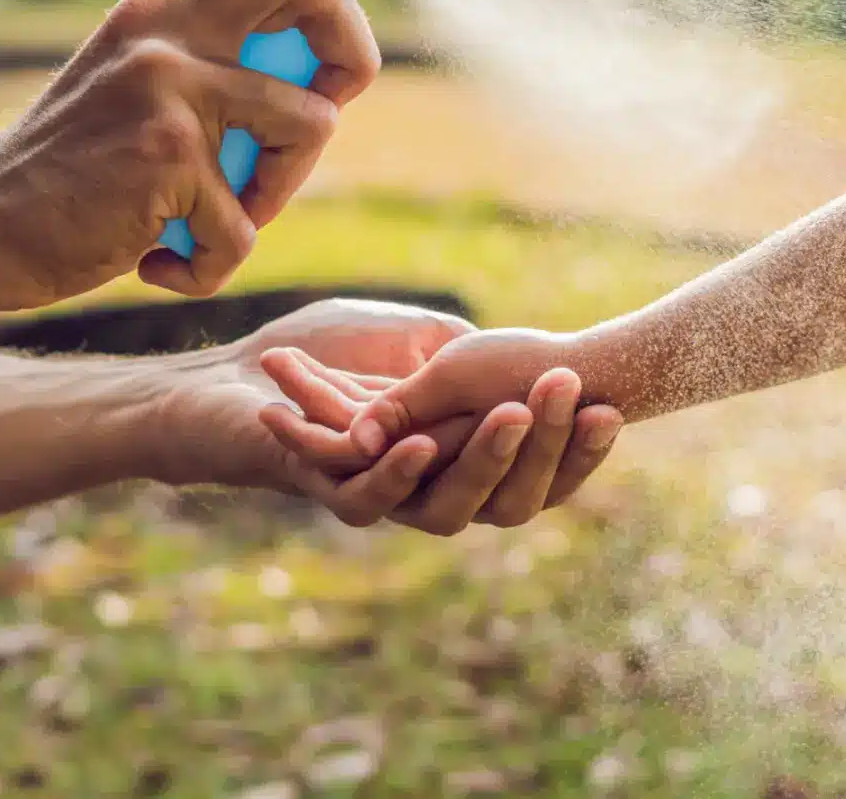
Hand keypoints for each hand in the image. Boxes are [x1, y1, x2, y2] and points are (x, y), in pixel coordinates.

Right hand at [0, 0, 409, 310]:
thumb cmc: (80, 172)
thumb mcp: (141, 83)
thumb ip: (218, 57)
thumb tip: (331, 65)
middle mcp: (165, 20)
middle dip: (355, 54)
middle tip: (324, 110)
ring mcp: (167, 80)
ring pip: (313, 123)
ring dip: (281, 193)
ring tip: (217, 216)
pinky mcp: (170, 150)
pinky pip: (250, 223)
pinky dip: (217, 262)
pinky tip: (164, 260)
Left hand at [142, 301, 615, 531]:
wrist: (233, 376)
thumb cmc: (324, 352)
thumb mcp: (420, 340)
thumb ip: (471, 358)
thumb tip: (545, 363)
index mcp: (462, 461)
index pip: (539, 471)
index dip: (577, 449)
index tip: (612, 408)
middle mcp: (430, 492)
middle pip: (506, 495)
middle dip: (543, 444)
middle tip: (568, 392)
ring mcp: (382, 499)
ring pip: (447, 505)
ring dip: (481, 458)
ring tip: (512, 414)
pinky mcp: (328, 493)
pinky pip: (371, 500)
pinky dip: (396, 472)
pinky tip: (419, 444)